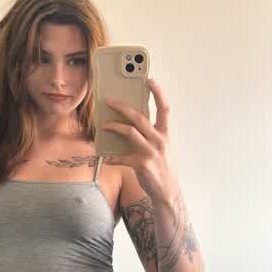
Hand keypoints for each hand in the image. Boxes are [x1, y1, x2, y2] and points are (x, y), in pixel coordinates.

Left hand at [101, 78, 179, 203]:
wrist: (167, 192)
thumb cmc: (162, 169)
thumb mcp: (161, 149)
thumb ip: (150, 136)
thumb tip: (130, 125)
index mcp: (165, 134)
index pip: (165, 108)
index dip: (158, 93)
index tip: (150, 80)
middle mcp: (159, 140)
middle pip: (139, 117)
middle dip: (122, 106)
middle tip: (109, 100)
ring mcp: (150, 152)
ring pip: (129, 132)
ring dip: (113, 127)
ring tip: (103, 125)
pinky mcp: (141, 164)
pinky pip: (121, 157)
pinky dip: (111, 157)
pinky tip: (105, 158)